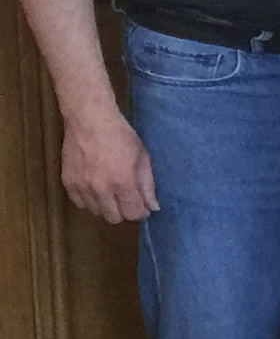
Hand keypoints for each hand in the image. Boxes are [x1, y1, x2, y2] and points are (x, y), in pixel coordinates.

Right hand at [59, 103, 156, 224]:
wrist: (89, 121)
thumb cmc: (121, 136)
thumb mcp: (142, 158)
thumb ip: (147, 185)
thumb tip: (153, 207)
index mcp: (122, 182)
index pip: (133, 213)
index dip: (141, 213)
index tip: (143, 207)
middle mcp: (100, 189)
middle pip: (114, 218)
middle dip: (124, 212)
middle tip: (127, 199)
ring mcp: (81, 186)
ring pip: (96, 212)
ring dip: (106, 206)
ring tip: (110, 192)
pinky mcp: (67, 182)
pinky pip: (79, 203)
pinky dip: (89, 200)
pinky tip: (95, 189)